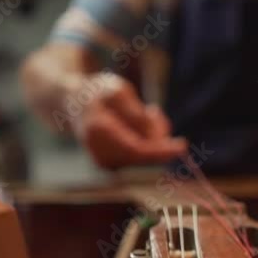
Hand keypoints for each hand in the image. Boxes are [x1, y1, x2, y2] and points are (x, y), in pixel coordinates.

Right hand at [72, 73, 186, 169]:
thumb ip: (137, 115)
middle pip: (144, 153)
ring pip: (144, 156)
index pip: (136, 149)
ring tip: (141, 114)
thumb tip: (156, 139)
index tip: (181, 146)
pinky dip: (146, 143)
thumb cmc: (99, 94)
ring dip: (152, 136)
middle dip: (157, 135)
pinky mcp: (111, 166)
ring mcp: (104, 163)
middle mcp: (99, 153)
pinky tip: (136, 127)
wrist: (75, 104)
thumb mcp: (119, 92)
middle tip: (152, 111)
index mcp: (98, 131)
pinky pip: (139, 157)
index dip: (161, 150)